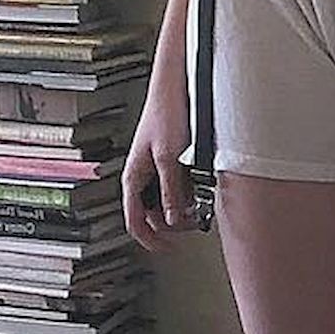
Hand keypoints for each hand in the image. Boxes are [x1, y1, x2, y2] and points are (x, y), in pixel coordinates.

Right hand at [121, 60, 203, 252]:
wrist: (176, 84)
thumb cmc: (168, 113)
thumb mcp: (170, 158)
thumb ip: (171, 192)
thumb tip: (174, 221)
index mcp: (134, 177)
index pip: (134, 221)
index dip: (150, 240)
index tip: (168, 249)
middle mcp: (142, 174)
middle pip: (152, 213)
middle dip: (172, 223)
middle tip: (192, 224)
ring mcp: (155, 166)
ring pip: (166, 199)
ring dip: (182, 206)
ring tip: (199, 205)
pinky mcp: (169, 157)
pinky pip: (176, 184)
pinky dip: (188, 190)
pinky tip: (200, 185)